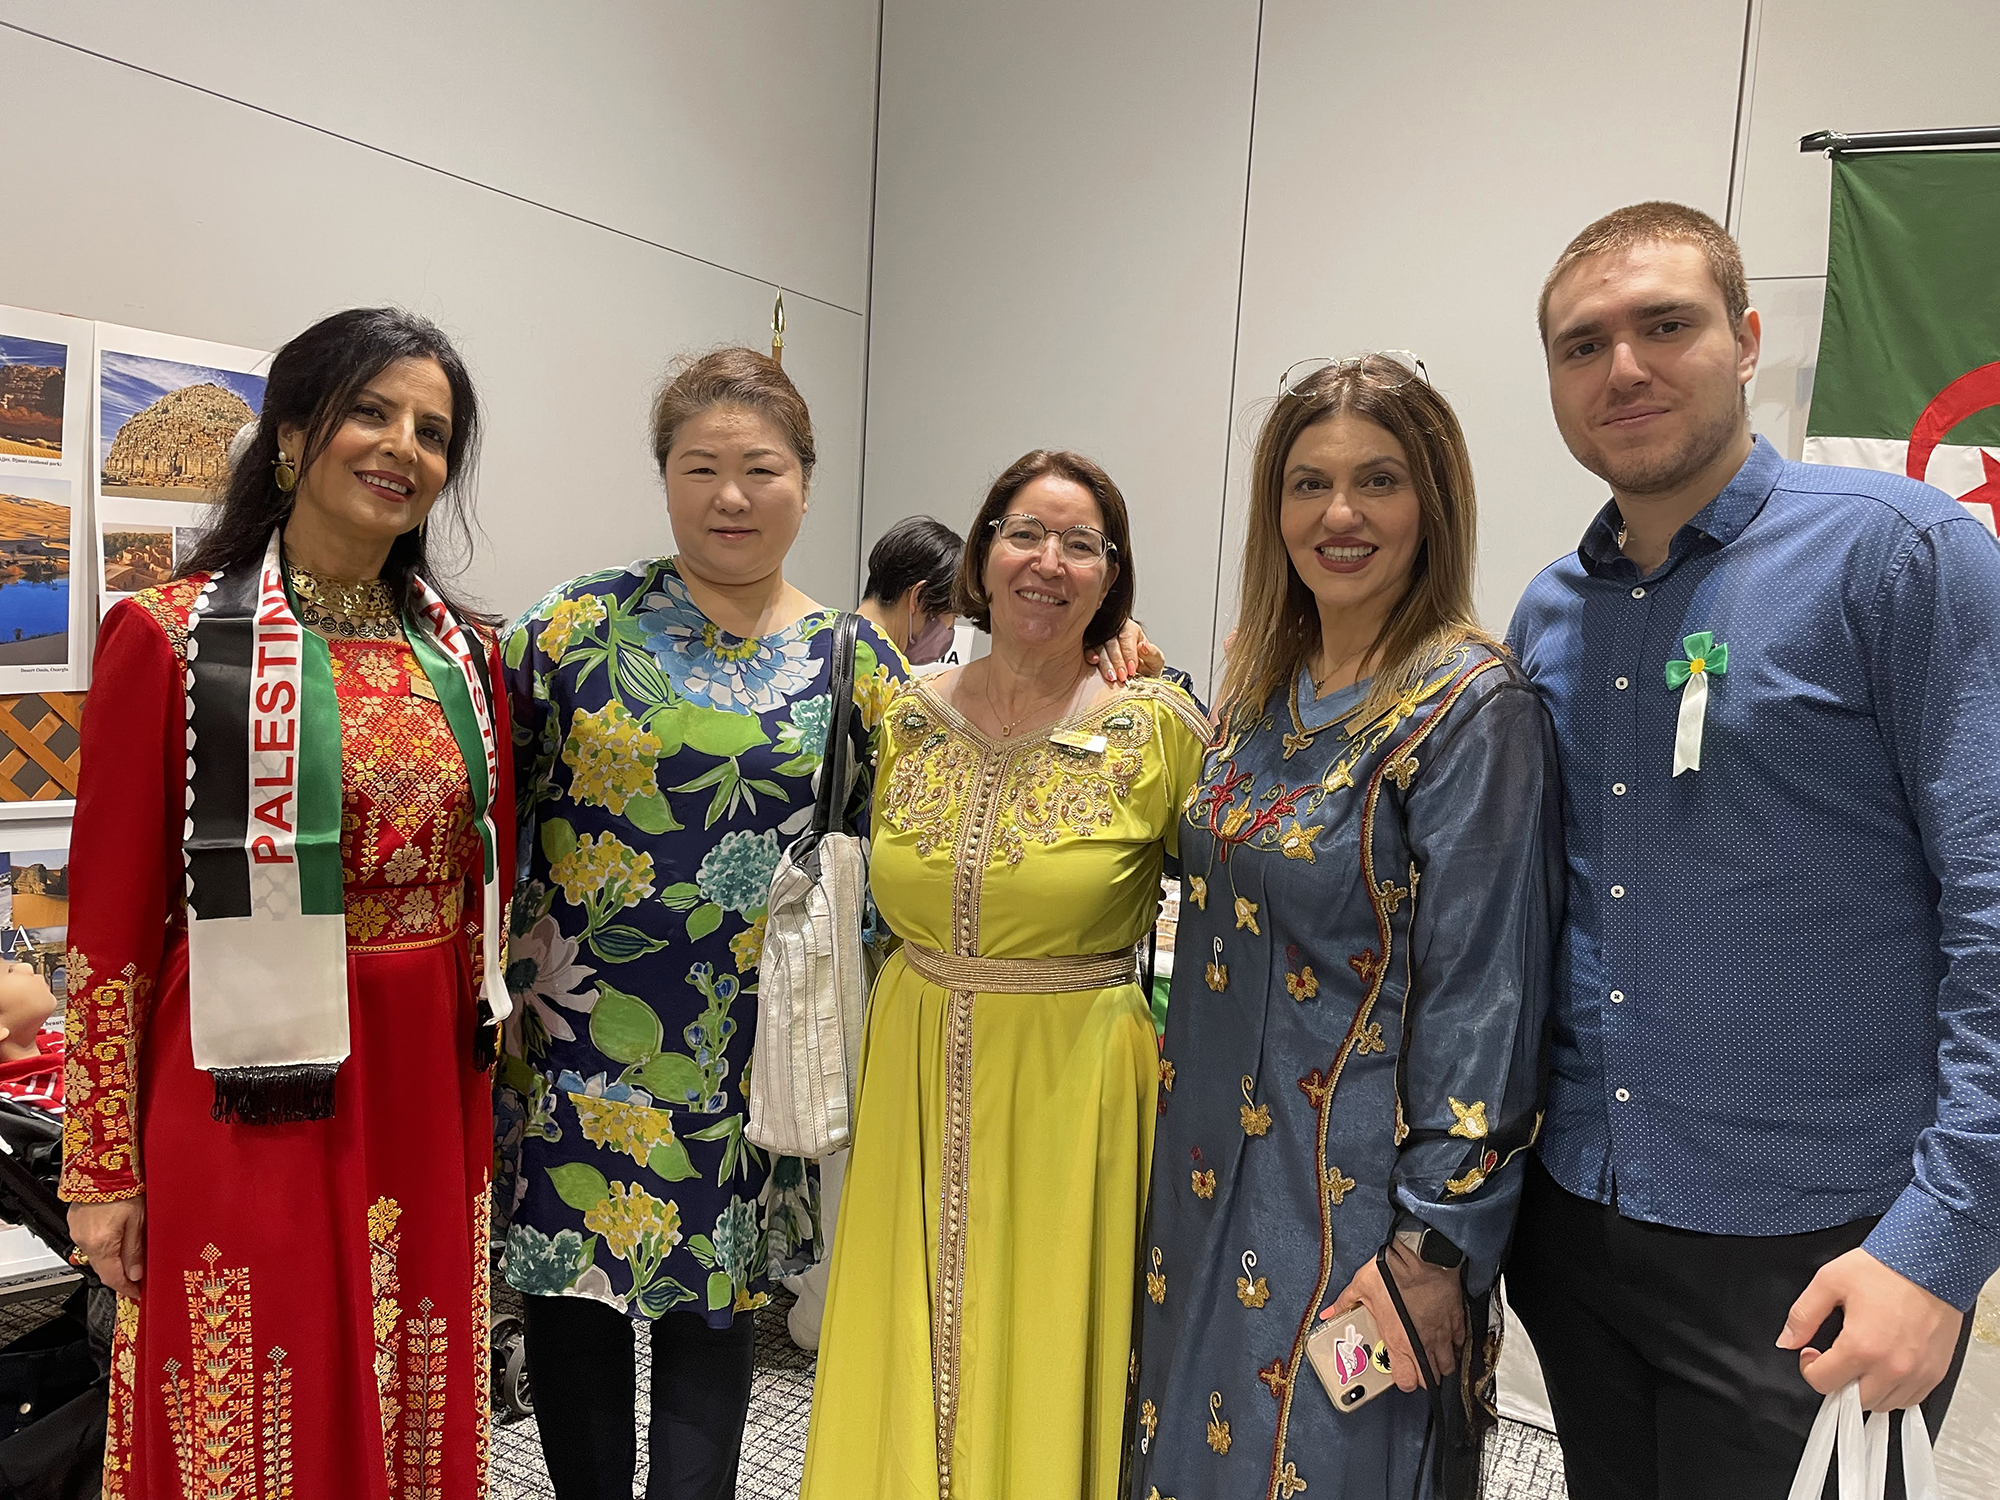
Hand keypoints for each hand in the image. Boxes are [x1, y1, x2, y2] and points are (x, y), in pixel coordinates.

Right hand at [67, 1196, 144, 1299]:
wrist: (102, 1163)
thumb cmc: (124, 1186)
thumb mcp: (138, 1220)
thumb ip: (135, 1250)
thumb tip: (135, 1274)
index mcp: (101, 1244)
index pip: (113, 1279)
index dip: (127, 1289)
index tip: (139, 1294)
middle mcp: (85, 1240)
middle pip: (104, 1268)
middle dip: (121, 1275)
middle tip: (139, 1278)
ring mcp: (78, 1231)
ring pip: (97, 1254)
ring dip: (113, 1257)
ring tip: (132, 1257)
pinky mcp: (76, 1220)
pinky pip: (91, 1240)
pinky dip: (105, 1244)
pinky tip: (118, 1237)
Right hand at [1087, 620, 1163, 683]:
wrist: (1135, 676)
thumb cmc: (1144, 666)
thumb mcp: (1156, 662)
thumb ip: (1154, 655)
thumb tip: (1144, 647)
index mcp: (1131, 630)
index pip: (1127, 638)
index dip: (1129, 654)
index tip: (1132, 669)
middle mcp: (1114, 632)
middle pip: (1112, 642)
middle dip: (1117, 661)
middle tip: (1122, 676)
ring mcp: (1101, 639)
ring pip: (1099, 646)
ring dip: (1105, 663)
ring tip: (1111, 677)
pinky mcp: (1091, 647)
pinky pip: (1088, 649)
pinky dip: (1090, 655)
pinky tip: (1094, 662)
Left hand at [1323, 1240, 1463, 1391]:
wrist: (1424, 1256)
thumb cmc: (1394, 1271)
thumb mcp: (1361, 1286)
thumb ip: (1345, 1303)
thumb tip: (1329, 1312)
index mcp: (1398, 1340)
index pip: (1406, 1381)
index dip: (1404, 1381)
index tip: (1400, 1373)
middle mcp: (1422, 1344)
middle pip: (1431, 1379)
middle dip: (1424, 1375)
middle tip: (1415, 1364)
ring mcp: (1442, 1335)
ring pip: (1449, 1365)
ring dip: (1440, 1363)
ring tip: (1431, 1354)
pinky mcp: (1457, 1322)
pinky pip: (1460, 1344)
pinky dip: (1454, 1344)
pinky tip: (1446, 1337)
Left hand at [1779, 1247, 1962, 1411]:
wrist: (1931, 1263)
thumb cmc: (1885, 1269)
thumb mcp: (1830, 1281)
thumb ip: (1803, 1315)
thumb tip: (1787, 1341)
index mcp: (1862, 1347)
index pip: (1823, 1382)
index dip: (1809, 1367)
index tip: (1812, 1352)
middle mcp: (1892, 1368)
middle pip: (1852, 1401)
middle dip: (1837, 1381)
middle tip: (1836, 1357)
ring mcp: (1917, 1374)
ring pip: (1882, 1405)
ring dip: (1865, 1389)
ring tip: (1861, 1361)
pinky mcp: (1935, 1373)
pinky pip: (1910, 1400)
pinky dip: (1893, 1391)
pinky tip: (1884, 1367)